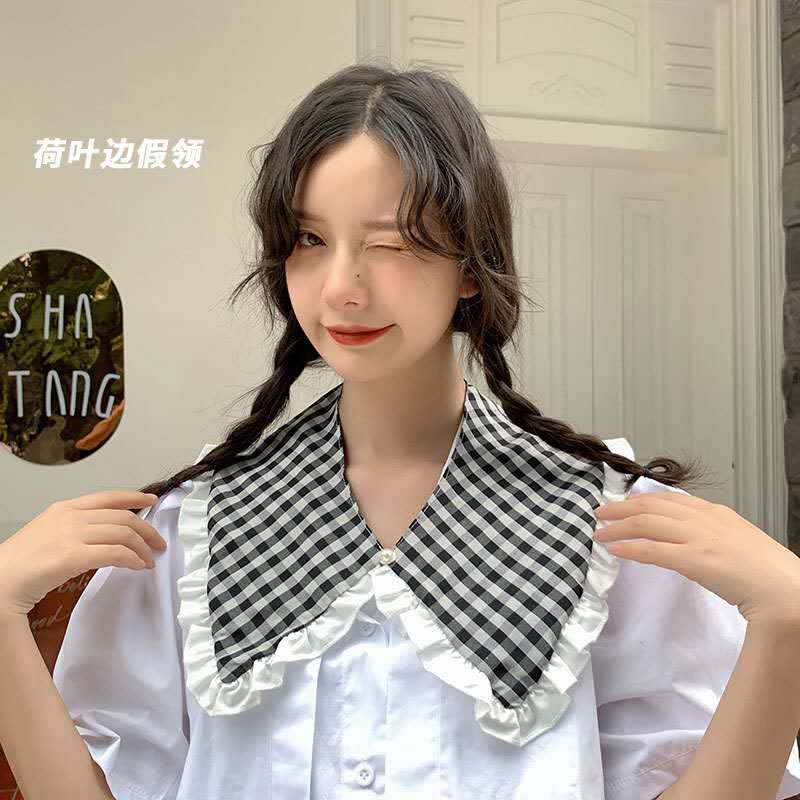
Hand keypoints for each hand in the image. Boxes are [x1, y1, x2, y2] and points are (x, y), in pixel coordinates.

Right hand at [0, 491, 166, 618]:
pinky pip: (115, 554)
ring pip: (124, 534)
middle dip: (147, 530)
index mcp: (65, 508)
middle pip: (123, 517)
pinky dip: (132, 559)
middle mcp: (71, 517)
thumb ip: (77, 528)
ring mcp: (72, 534)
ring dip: (142, 549)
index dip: (135, 498)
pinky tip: (136, 566)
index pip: (109, 497)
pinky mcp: (73, 556)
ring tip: (149, 560)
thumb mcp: (50, 532)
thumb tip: (106, 534)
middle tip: (157, 543)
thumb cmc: (21, 562)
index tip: (151, 501)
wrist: (0, 580)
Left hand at [593, 491, 799, 628]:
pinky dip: (628, 548)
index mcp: (716, 513)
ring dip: (617, 526)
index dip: (643, 499)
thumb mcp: (736, 542)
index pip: (670, 499)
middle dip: (621, 508)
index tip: (626, 502)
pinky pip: (650, 549)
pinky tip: (614, 550)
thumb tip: (688, 544)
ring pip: (645, 523)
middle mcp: (704, 519)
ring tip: (600, 531)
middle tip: (601, 512)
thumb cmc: (767, 573)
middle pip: (651, 506)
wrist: (786, 590)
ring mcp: (698, 538)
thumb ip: (712, 537)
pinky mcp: (693, 559)